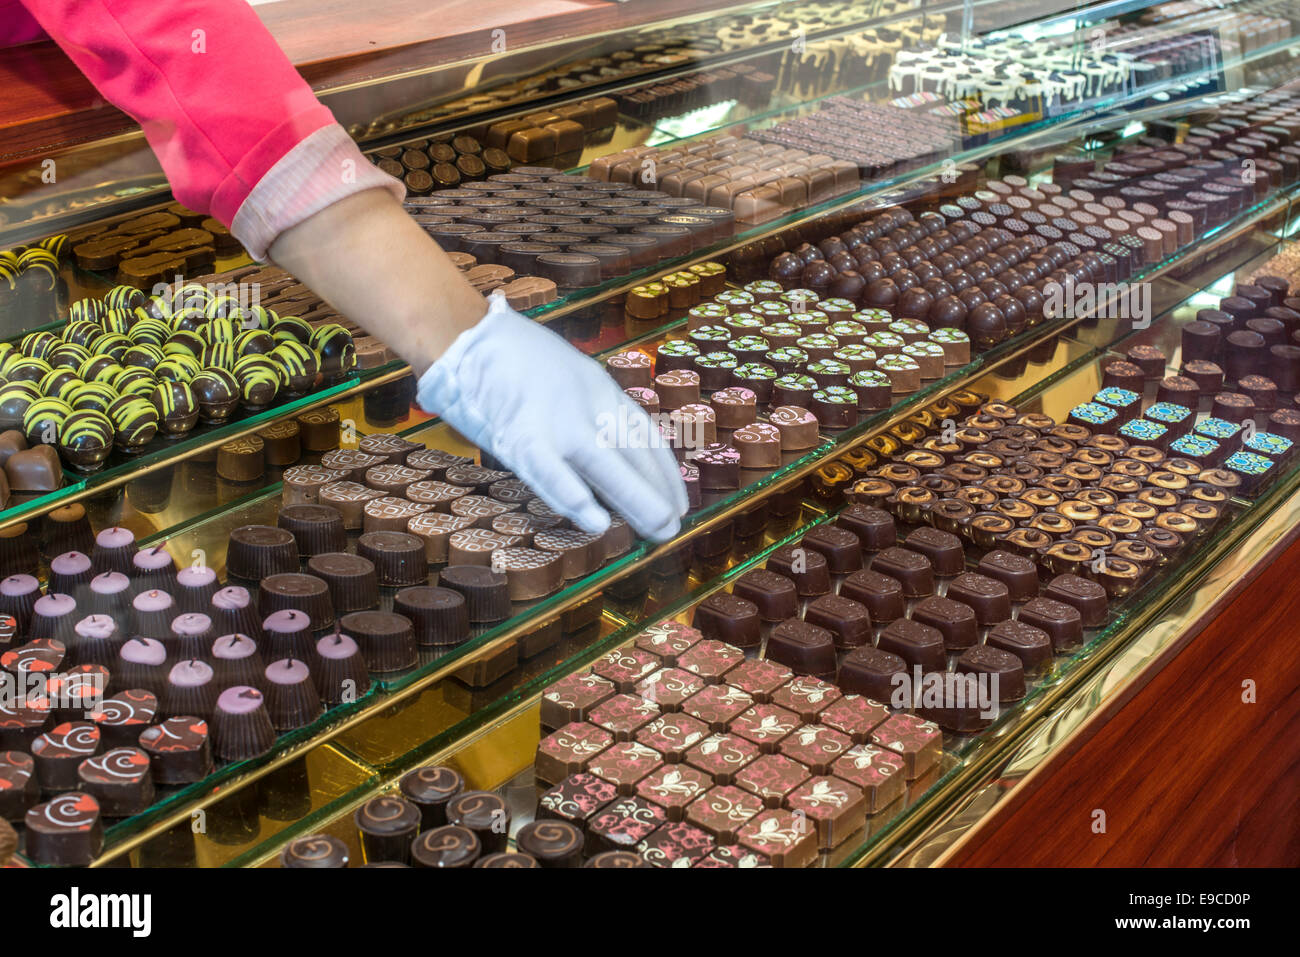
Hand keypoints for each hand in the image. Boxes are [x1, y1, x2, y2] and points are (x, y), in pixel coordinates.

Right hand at [416, 293, 687, 541]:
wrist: (466, 335)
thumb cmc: (513, 360)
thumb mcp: (566, 377)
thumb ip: (586, 412)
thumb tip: (607, 460)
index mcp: (599, 388)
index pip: (643, 434)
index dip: (663, 472)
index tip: (678, 501)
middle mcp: (586, 403)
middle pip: (632, 451)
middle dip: (656, 491)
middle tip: (674, 527)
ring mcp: (555, 420)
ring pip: (604, 465)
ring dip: (634, 500)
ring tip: (657, 529)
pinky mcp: (520, 435)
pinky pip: (551, 472)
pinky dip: (573, 497)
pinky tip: (596, 521)